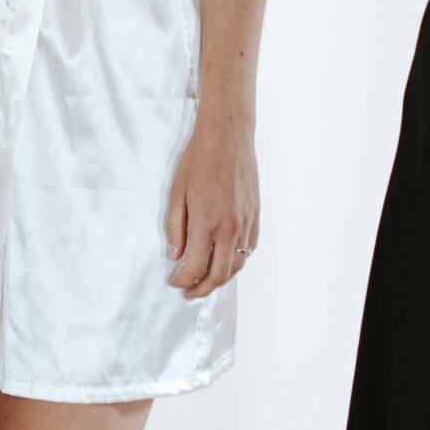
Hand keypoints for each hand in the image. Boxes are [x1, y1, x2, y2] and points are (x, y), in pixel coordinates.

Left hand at [165, 117, 258, 299]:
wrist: (228, 137)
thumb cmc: (198, 161)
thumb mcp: (176, 193)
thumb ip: (176, 228)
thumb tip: (175, 255)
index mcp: (207, 223)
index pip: (195, 267)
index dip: (182, 280)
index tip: (172, 281)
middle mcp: (231, 228)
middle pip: (219, 275)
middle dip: (201, 289)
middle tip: (187, 291)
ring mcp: (246, 223)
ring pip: (237, 265)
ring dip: (220, 279)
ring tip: (204, 281)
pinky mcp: (256, 216)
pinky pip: (249, 249)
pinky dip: (236, 262)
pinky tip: (225, 261)